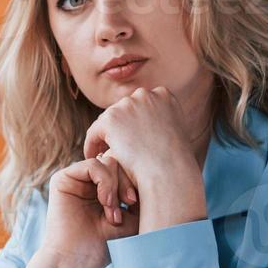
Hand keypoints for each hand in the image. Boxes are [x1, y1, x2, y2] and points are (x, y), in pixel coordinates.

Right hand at [40, 154, 140, 267]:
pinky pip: (93, 165)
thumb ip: (141, 192)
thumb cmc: (107, 243)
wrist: (80, 259)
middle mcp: (88, 181)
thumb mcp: (133, 215)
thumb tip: (150, 168)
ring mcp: (75, 179)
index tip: (137, 204)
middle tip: (128, 206)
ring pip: (107, 162)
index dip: (136, 181)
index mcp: (104, 187)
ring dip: (115, 187)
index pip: (126, 168)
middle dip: (127, 183)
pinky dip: (105, 182)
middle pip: (118, 162)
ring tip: (113, 212)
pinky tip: (105, 202)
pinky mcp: (62, 179)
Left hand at [82, 85, 198, 184]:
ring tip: (103, 153)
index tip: (130, 137)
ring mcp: (127, 105)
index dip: (134, 121)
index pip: (141, 105)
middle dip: (119, 127)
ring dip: (105, 136)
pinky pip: (94, 132)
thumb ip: (161, 123)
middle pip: (123, 109)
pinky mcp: (110, 119)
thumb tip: (149, 125)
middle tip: (114, 146)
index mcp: (163, 95)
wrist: (168, 172)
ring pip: (108, 120)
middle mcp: (145, 95)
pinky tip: (93, 158)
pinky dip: (92, 145)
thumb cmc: (174, 162)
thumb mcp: (174, 133)